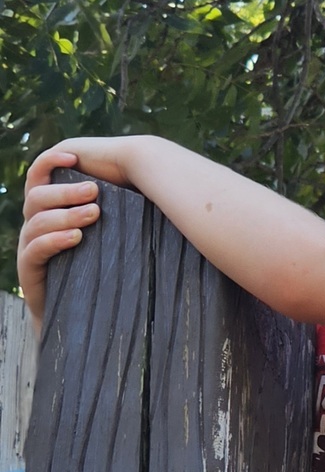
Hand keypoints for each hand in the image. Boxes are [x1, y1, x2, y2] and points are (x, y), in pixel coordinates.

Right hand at [17, 146, 101, 333]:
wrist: (83, 314)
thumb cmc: (101, 267)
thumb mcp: (109, 233)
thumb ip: (116, 209)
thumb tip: (147, 181)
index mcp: (50, 208)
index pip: (40, 176)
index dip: (51, 162)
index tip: (75, 156)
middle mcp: (35, 224)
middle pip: (38, 196)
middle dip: (66, 191)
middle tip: (95, 192)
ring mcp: (29, 246)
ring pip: (36, 220)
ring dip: (65, 214)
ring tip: (93, 214)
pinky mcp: (29, 270)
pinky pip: (34, 249)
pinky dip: (55, 240)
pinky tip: (76, 238)